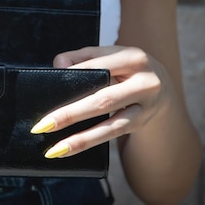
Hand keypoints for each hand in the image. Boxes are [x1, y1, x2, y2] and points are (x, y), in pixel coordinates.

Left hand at [30, 46, 174, 158]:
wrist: (162, 86)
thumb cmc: (126, 69)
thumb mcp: (110, 56)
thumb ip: (82, 57)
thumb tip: (58, 67)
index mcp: (133, 58)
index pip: (97, 66)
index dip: (72, 76)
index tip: (47, 87)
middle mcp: (144, 82)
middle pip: (103, 100)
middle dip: (70, 114)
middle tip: (43, 125)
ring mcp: (145, 106)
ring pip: (110, 125)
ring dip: (81, 139)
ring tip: (55, 148)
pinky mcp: (140, 123)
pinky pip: (112, 135)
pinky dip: (88, 142)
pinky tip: (68, 149)